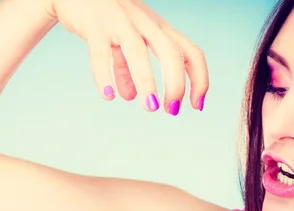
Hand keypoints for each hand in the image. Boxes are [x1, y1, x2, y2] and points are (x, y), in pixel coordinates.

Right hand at [44, 0, 208, 114]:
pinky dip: (105, 75)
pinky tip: (108, 95)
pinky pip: (101, 53)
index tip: (196, 106)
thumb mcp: (123, 39)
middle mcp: (144, 23)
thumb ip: (127, 67)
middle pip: (171, 52)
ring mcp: (119, 22)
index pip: (190, 52)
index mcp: (157, 27)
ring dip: (147, 82)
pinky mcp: (94, 26)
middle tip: (172, 111)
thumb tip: (131, 96)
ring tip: (150, 108)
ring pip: (138, 52)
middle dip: (176, 83)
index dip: (199, 79)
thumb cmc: (105, 16)